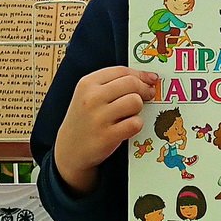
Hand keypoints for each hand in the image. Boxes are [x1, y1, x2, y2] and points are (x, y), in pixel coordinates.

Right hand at [55, 66, 157, 193]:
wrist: (69, 150)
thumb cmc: (83, 121)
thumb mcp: (87, 95)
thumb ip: (112, 84)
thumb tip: (147, 79)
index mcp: (87, 84)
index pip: (121, 71)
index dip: (140, 75)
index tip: (150, 80)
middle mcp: (91, 98)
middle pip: (131, 84)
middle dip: (144, 90)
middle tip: (147, 96)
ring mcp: (99, 117)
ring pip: (135, 102)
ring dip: (137, 109)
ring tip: (129, 115)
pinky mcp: (107, 136)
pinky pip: (135, 123)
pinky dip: (135, 125)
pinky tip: (126, 128)